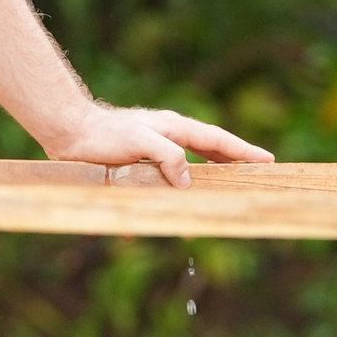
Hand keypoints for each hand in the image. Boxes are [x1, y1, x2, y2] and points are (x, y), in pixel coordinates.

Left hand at [40, 102, 273, 187]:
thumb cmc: (103, 135)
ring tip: (223, 192)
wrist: (69, 132)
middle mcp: (168, 137)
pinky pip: (164, 177)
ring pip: (189, 165)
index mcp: (174, 128)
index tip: (267, 160)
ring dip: (206, 177)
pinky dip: (174, 189)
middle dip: (232, 161)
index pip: (216, 139)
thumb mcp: (140, 141)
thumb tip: (189, 180)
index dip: (242, 151)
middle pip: (209, 149)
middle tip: (256, 172)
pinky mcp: (140, 162)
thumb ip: (168, 157)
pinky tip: (171, 207)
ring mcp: (155, 148)